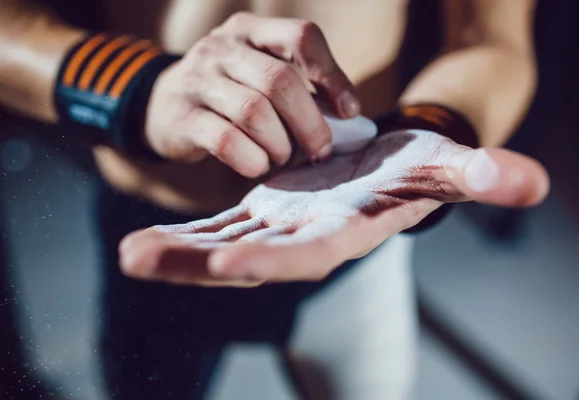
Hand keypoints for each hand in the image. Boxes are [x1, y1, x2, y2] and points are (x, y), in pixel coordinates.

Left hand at [119, 129, 548, 285]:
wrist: (386, 170)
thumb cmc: (417, 171)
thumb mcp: (446, 168)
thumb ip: (481, 175)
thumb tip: (528, 181)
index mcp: (344, 231)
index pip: (308, 254)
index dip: (273, 259)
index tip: (230, 266)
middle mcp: (304, 238)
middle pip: (249, 257)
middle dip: (198, 263)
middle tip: (137, 259)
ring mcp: (276, 228)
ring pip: (222, 246)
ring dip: (177, 252)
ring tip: (129, 254)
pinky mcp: (259, 212)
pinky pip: (216, 228)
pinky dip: (184, 236)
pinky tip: (145, 240)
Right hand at [144, 12, 358, 176]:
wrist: (161, 106)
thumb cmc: (229, 95)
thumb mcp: (259, 75)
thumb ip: (299, 89)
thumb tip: (350, 120)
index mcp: (251, 31)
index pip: (301, 36)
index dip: (332, 75)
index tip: (350, 111)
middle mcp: (222, 47)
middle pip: (280, 81)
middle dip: (310, 125)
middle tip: (320, 150)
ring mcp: (198, 79)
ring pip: (254, 113)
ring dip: (280, 146)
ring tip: (282, 157)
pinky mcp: (182, 116)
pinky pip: (226, 141)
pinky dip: (252, 160)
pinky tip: (258, 166)